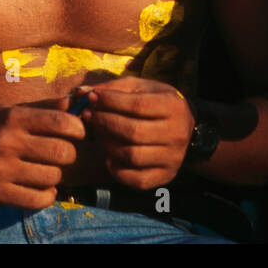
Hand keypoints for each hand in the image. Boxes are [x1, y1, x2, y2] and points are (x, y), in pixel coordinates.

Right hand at [0, 98, 85, 208]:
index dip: (78, 129)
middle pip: (62, 152)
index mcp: (13, 118)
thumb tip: (74, 102)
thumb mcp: (9, 113)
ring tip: (48, 171)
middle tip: (63, 155)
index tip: (77, 134)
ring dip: (56, 176)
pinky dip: (47, 196)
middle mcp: (7, 142)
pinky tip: (43, 189)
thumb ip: (43, 107)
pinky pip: (37, 199)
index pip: (61, 122)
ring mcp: (0, 169)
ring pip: (52, 176)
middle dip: (70, 155)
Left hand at [75, 77, 194, 190]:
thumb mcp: (141, 89)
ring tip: (100, 135)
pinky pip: (136, 179)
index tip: (92, 98)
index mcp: (174, 107)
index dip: (111, 101)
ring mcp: (173, 158)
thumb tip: (81, 92)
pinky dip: (117, 170)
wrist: (186, 129)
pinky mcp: (165, 176)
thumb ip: (113, 89)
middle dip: (105, 122)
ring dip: (108, 145)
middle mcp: (177, 133)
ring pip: (132, 156)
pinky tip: (110, 157)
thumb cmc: (157, 104)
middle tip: (89, 116)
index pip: (138, 105)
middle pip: (133, 132)